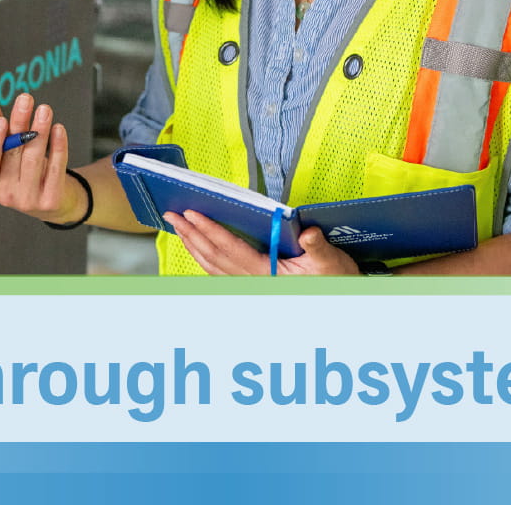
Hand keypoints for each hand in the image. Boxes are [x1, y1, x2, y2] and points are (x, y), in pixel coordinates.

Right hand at [0, 93, 76, 222]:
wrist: (51, 198)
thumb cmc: (23, 169)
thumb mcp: (5, 149)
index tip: (2, 120)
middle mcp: (5, 194)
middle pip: (12, 155)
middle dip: (20, 123)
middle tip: (26, 100)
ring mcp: (27, 200)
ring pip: (34, 159)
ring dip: (40, 131)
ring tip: (45, 110)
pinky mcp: (50, 200)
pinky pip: (55, 169)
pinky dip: (58, 146)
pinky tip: (59, 129)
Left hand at [164, 214, 360, 275]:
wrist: (338, 298)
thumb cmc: (334, 279)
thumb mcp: (331, 261)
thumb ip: (317, 246)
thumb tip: (308, 233)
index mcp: (266, 274)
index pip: (230, 248)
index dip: (209, 230)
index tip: (191, 213)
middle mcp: (252, 282)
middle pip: (213, 257)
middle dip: (190, 234)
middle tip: (172, 215)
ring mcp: (249, 286)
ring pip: (211, 267)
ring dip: (192, 245)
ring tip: (178, 226)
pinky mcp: (250, 286)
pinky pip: (218, 273)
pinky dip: (203, 258)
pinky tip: (196, 247)